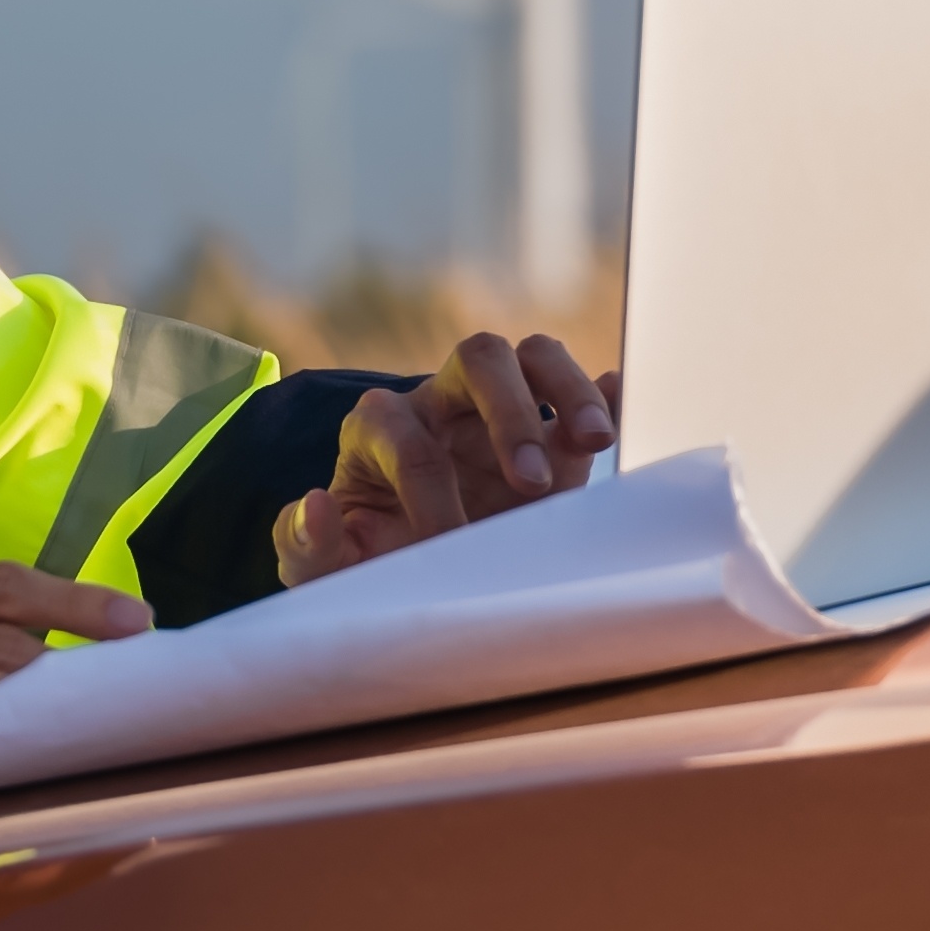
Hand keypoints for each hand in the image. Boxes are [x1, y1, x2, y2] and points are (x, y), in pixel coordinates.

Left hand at [274, 334, 616, 588]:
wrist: (411, 574)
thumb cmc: (364, 565)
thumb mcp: (325, 568)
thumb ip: (306, 544)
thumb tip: (316, 504)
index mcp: (380, 427)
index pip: (407, 437)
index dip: (428, 492)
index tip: (448, 549)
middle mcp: (441, 403)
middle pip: (477, 358)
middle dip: (506, 415)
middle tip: (527, 484)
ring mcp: (500, 413)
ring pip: (533, 356)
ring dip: (566, 390)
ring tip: (594, 442)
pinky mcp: (552, 441)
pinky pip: (583, 392)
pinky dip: (604, 392)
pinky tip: (623, 406)